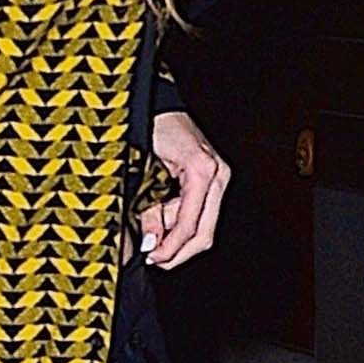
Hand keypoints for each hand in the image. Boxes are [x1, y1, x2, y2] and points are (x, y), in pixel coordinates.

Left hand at [144, 109, 230, 269]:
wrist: (158, 105)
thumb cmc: (151, 127)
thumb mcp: (144, 170)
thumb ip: (150, 209)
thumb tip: (152, 241)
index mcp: (202, 171)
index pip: (190, 225)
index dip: (170, 247)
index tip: (152, 257)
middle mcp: (217, 175)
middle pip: (204, 233)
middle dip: (178, 251)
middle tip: (155, 258)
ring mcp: (218, 178)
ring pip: (203, 226)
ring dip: (176, 235)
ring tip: (151, 227)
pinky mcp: (213, 180)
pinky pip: (201, 213)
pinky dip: (180, 221)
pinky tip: (162, 217)